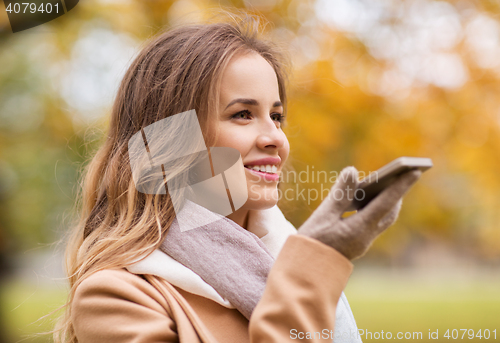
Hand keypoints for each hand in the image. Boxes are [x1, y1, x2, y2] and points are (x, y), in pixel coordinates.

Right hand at [297, 166, 421, 259]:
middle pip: (389, 213)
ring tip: (387, 186)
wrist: (304, 270)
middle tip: (404, 176)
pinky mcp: (356, 245)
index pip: (385, 203)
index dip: (400, 186)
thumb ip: (340, 192)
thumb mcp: (323, 214)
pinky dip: (375, 210)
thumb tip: (352, 170)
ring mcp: (362, 243)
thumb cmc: (311, 242)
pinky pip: (373, 225)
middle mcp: (366, 238)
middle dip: (397, 194)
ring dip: (387, 203)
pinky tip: (367, 202)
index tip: (415, 171)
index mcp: (359, 229)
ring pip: (382, 220)